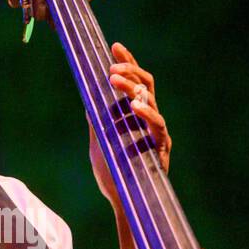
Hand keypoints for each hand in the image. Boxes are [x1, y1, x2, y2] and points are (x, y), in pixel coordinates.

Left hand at [90, 42, 170, 209]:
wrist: (123, 202)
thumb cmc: (113, 174)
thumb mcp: (98, 143)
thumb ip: (96, 122)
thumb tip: (87, 100)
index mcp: (136, 114)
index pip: (135, 82)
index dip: (128, 63)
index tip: (115, 46)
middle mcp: (149, 119)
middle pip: (147, 84)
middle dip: (130, 71)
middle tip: (111, 69)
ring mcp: (157, 132)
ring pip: (151, 100)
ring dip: (133, 87)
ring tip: (115, 80)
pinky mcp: (161, 148)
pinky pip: (158, 126)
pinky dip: (147, 113)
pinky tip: (134, 107)